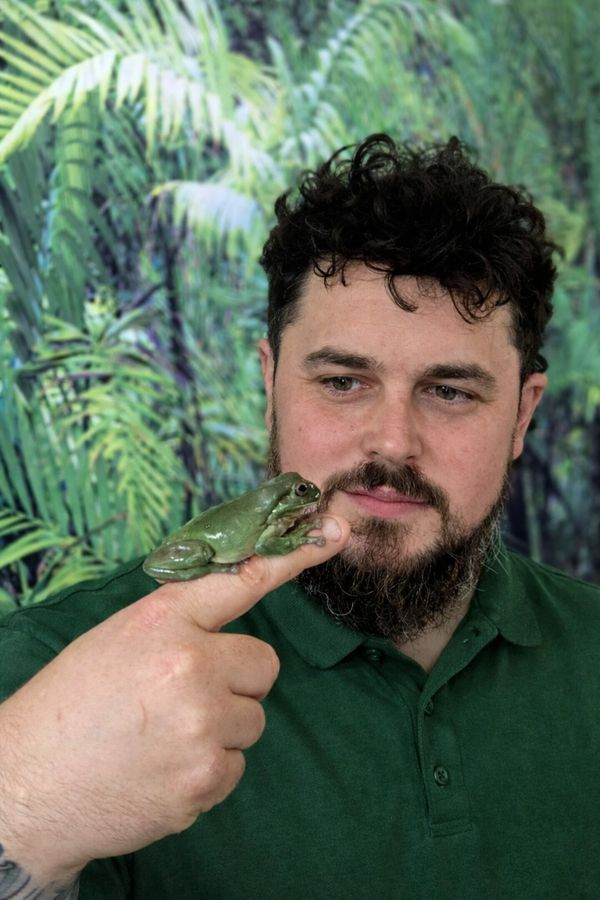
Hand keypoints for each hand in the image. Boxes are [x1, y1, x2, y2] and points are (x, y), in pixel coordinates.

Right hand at [0, 516, 349, 884]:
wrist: (26, 786)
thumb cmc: (70, 706)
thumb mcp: (119, 640)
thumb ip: (180, 626)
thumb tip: (229, 627)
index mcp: (163, 621)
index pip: (241, 579)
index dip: (293, 556)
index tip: (336, 531)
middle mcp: (190, 665)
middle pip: (264, 666)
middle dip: (236, 683)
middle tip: (182, 700)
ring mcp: (202, 724)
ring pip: (253, 720)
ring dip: (221, 731)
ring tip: (163, 739)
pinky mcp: (206, 778)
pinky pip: (235, 766)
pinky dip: (208, 772)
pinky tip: (163, 771)